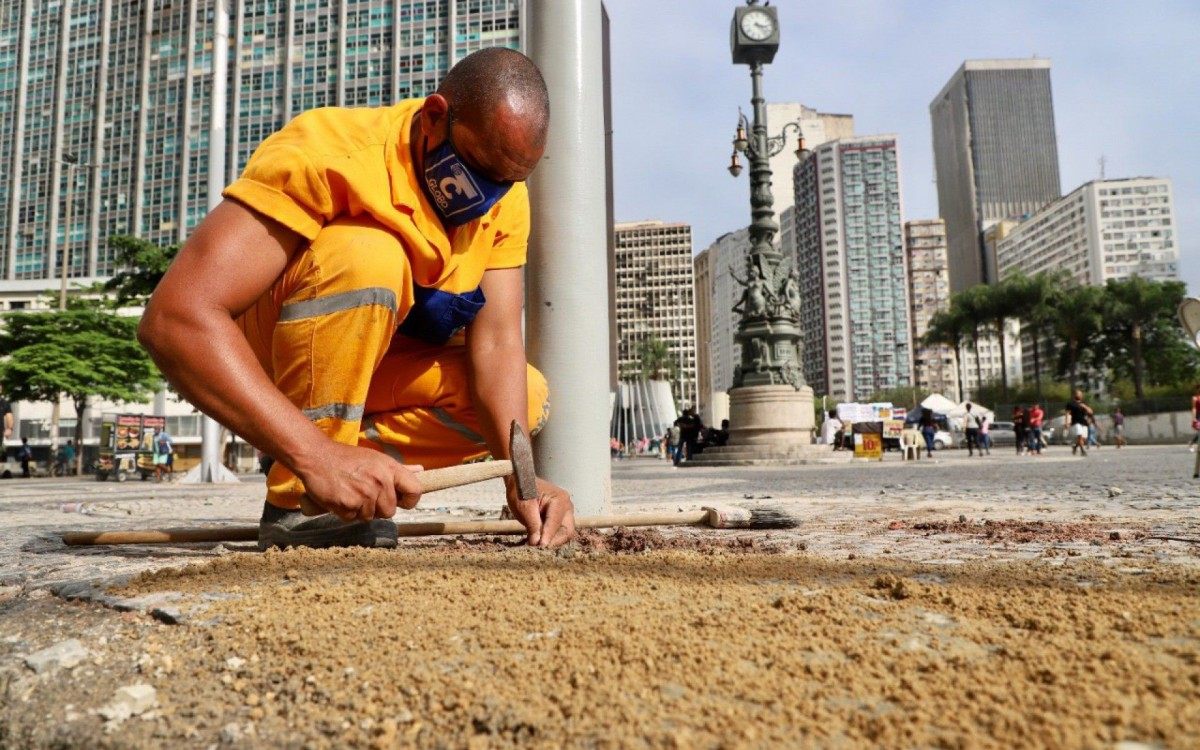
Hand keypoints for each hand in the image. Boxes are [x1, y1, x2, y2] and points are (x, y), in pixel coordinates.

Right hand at [295, 442, 422, 521]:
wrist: (316, 456)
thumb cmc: (347, 458)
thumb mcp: (376, 459)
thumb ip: (399, 469)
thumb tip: (421, 470)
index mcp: (390, 468)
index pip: (415, 491)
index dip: (409, 501)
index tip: (399, 501)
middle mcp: (380, 481)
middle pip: (390, 511)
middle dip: (377, 507)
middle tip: (363, 493)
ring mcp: (364, 493)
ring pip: (370, 517)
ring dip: (359, 510)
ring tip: (350, 492)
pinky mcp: (348, 504)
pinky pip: (352, 519)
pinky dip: (345, 512)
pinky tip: (339, 497)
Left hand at [505, 477, 575, 547]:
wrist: (520, 482)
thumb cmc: (521, 491)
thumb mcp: (524, 508)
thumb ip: (532, 526)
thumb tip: (537, 543)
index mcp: (559, 500)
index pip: (556, 523)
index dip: (548, 536)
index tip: (540, 546)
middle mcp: (567, 505)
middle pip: (567, 530)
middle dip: (554, 541)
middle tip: (539, 547)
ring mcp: (566, 511)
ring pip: (565, 532)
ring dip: (552, 539)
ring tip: (537, 543)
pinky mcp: (561, 516)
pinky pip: (560, 530)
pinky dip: (551, 536)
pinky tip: (539, 538)